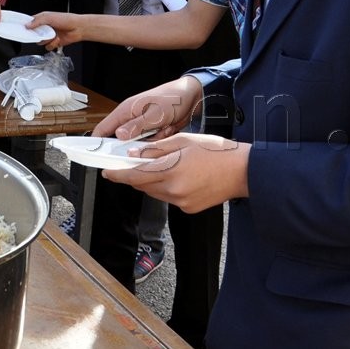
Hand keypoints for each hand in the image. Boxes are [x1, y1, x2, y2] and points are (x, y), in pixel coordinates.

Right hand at [28, 11, 86, 49]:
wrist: (78, 28)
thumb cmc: (66, 19)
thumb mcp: (49, 17)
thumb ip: (37, 21)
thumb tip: (27, 25)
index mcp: (43, 19)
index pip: (30, 23)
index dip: (27, 26)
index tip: (24, 29)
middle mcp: (45, 27)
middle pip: (34, 34)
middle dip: (37, 35)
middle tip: (41, 33)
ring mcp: (49, 35)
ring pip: (40, 42)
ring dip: (46, 40)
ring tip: (53, 36)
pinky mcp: (54, 42)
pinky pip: (47, 47)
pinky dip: (52, 44)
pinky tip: (57, 39)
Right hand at [92, 75, 204, 140]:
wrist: (191, 96)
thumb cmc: (172, 98)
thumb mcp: (154, 114)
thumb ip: (136, 126)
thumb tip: (119, 136)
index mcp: (126, 110)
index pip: (103, 128)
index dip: (98, 142)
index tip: (99, 155)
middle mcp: (131, 118)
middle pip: (123, 140)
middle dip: (136, 144)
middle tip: (150, 136)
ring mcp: (142, 124)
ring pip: (139, 144)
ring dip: (152, 140)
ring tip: (164, 128)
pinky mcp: (152, 129)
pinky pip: (151, 142)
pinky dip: (161, 138)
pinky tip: (168, 128)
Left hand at [102, 132, 248, 213]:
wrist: (243, 171)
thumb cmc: (216, 151)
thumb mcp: (183, 140)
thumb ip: (155, 149)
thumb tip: (133, 154)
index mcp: (171, 171)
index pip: (135, 175)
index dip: (118, 174)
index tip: (106, 171)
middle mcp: (174, 190)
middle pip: (142, 185)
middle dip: (135, 175)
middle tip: (133, 162)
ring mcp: (181, 202)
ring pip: (154, 192)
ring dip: (150, 181)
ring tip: (163, 165)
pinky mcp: (189, 208)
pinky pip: (168, 198)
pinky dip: (165, 188)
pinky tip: (177, 175)